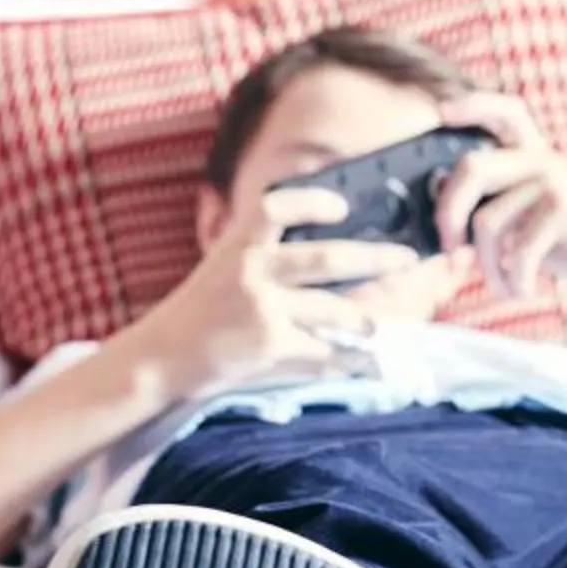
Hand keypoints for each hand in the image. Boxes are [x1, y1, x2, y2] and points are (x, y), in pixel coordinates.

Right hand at [127, 188, 422, 396]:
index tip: (342, 207)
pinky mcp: (269, 345)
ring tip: (372, 327)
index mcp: (238, 242)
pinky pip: (321, 352)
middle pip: (325, 258)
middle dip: (374, 258)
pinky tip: (361, 365)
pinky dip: (344, 361)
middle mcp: (251, 268)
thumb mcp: (221, 267)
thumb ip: (260, 254)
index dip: (313, 202)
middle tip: (405, 259)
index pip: (277, 205)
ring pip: (330, 310)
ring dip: (360, 320)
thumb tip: (326, 253)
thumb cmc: (197, 312)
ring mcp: (262, 307)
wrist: (161, 357)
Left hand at [429, 92, 566, 301]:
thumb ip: (489, 206)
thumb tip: (436, 207)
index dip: (473, 105)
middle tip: (448, 250)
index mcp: (531, 155)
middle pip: (472, 167)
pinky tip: (522, 290)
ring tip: (501, 286)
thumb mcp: (525, 219)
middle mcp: (542, 159)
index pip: (505, 113)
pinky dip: (514, 280)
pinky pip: (519, 249)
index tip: (442, 112)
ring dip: (487, 268)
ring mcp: (556, 181)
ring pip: (488, 222)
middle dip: (447, 214)